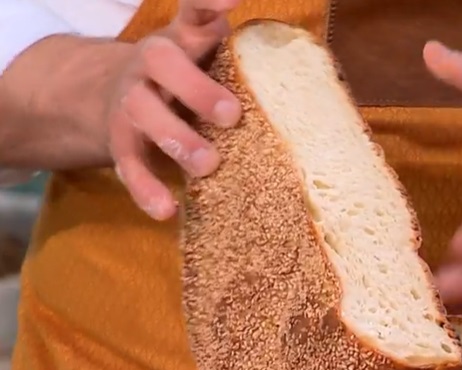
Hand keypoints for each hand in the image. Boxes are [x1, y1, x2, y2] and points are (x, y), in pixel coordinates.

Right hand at [106, 0, 241, 219]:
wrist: (111, 94)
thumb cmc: (185, 78)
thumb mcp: (207, 58)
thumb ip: (241, 58)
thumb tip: (302, 71)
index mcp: (181, 40)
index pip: (193, 11)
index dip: (209, 1)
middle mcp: (151, 64)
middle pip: (161, 63)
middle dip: (196, 88)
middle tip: (232, 115)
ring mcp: (131, 101)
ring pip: (142, 114)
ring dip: (176, 139)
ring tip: (207, 166)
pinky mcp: (119, 140)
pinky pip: (128, 163)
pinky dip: (146, 188)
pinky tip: (166, 209)